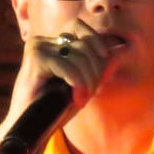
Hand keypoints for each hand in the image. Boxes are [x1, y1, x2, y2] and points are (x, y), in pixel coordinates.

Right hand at [0, 18, 118, 144]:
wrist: (32, 128)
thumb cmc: (56, 107)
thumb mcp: (83, 84)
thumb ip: (99, 67)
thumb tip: (121, 49)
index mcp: (51, 42)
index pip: (79, 26)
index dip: (96, 41)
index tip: (104, 61)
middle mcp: (43, 41)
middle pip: (84, 43)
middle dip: (95, 70)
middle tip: (90, 93)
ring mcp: (37, 48)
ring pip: (79, 55)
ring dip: (88, 80)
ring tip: (82, 99)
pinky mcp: (35, 59)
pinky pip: (68, 67)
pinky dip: (77, 84)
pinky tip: (76, 99)